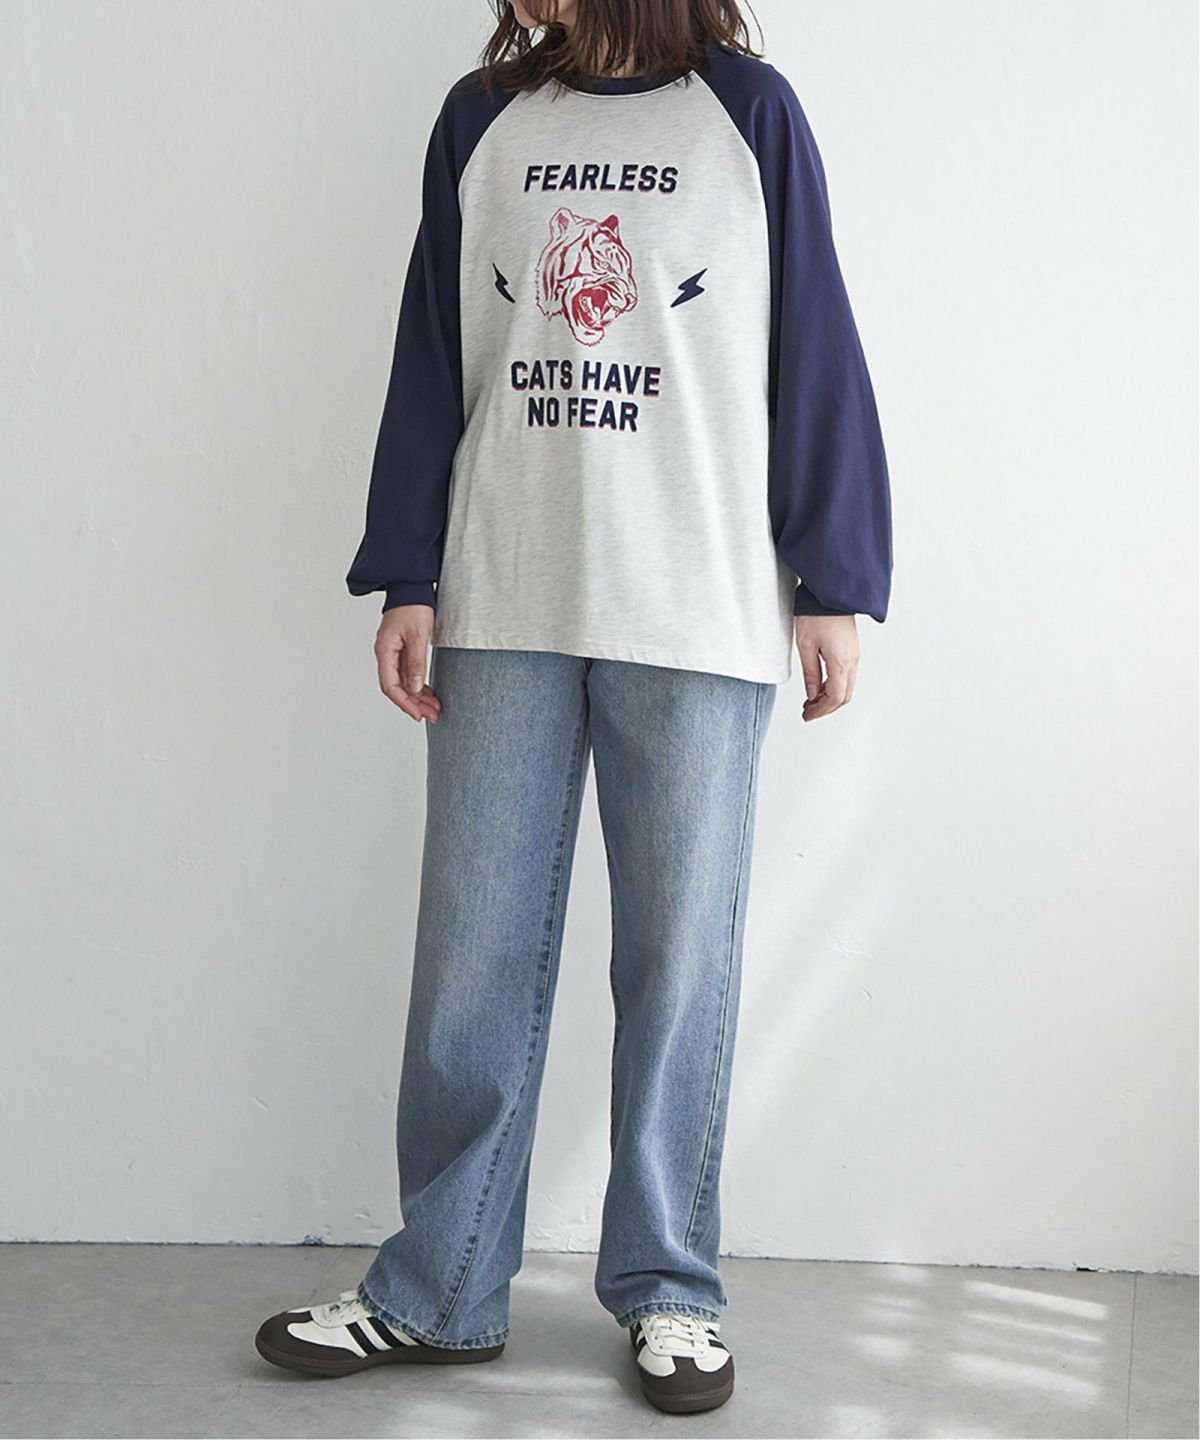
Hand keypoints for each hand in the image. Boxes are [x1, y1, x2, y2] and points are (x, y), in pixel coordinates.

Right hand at [374, 605, 441, 722]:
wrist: (412, 587)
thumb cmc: (413, 606)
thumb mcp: (417, 635)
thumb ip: (416, 663)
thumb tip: (414, 687)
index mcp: (385, 651)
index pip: (390, 686)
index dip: (404, 703)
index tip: (418, 714)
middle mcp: (386, 654)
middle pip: (397, 687)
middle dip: (414, 704)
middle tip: (432, 715)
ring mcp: (393, 653)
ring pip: (404, 682)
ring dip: (418, 696)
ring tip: (434, 708)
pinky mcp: (402, 650)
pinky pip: (408, 673)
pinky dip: (419, 684)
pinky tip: (429, 693)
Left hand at [795, 614, 858, 721]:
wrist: (830, 593)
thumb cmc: (816, 614)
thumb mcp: (806, 647)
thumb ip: (810, 674)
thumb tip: (812, 695)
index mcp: (842, 662)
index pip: (835, 698)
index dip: (821, 711)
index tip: (808, 715)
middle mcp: (852, 661)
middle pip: (844, 696)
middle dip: (826, 707)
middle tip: (808, 711)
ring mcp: (854, 655)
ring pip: (846, 687)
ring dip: (830, 697)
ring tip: (810, 700)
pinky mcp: (851, 650)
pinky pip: (846, 675)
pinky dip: (834, 686)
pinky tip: (819, 685)